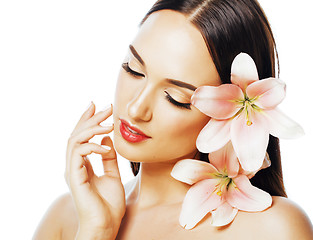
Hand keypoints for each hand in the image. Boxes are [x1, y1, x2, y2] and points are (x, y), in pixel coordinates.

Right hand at [65, 102, 125, 239]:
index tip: (98, 107)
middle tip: (106, 108)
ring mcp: (73, 170)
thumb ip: (109, 159)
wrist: (106, 225)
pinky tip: (106, 146)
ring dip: (92, 128)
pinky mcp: (75, 176)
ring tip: (108, 124)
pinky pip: (79, 153)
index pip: (82, 137)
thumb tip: (108, 140)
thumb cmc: (109, 204)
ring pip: (75, 140)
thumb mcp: (113, 175)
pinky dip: (92, 145)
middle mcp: (75, 165)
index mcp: (82, 165)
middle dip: (91, 118)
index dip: (88, 120)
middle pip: (77, 134)